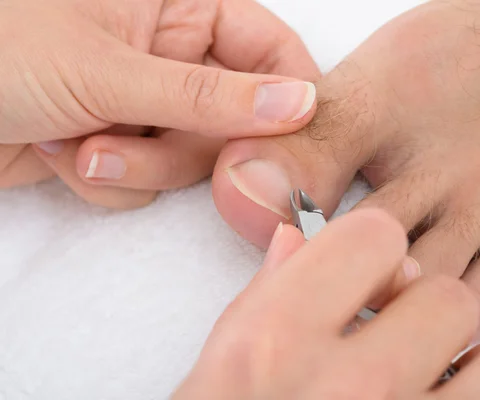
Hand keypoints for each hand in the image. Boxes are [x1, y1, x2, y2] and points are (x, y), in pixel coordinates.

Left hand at [0, 0, 318, 207]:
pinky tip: (59, 151)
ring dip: (136, 166)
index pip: (270, 50)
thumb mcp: (109, 69)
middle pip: (235, 122)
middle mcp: (172, 55)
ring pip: (191, 162)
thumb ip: (210, 95)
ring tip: (75, 144)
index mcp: (179, 6)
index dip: (286, 99)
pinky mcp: (123, 146)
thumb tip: (299, 103)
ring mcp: (148, 104)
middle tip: (129, 140)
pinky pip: (151, 183)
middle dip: (182, 147)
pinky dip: (107, 181)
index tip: (281, 144)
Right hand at [172, 210, 479, 399]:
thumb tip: (297, 239)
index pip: (376, 236)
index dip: (375, 252)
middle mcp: (352, 387)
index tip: (368, 279)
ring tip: (446, 380)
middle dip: (423, 312)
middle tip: (398, 340)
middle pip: (448, 295)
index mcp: (277, 341)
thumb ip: (267, 295)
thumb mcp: (219, 370)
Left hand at [212, 0, 479, 340]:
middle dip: (380, 306)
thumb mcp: (374, 84)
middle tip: (359, 317)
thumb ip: (305, 145)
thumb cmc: (472, 49)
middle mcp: (476, 196)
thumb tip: (245, 193)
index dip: (319, 273)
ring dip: (447, 321)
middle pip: (414, 285)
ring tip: (418, 325)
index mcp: (413, 164)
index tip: (307, 280)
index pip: (348, 246)